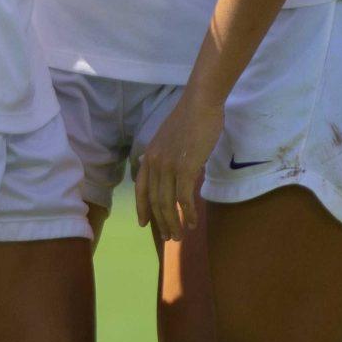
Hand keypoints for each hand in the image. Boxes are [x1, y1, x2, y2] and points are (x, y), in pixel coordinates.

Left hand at [134, 86, 222, 240]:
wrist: (201, 103)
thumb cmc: (190, 118)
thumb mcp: (169, 138)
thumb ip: (164, 155)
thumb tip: (165, 170)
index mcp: (149, 156)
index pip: (140, 188)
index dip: (142, 208)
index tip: (144, 224)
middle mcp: (155, 163)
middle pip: (154, 201)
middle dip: (161, 222)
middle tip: (169, 237)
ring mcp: (169, 166)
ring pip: (167, 204)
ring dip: (173, 223)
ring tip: (179, 235)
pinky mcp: (185, 168)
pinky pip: (184, 198)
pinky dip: (187, 213)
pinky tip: (192, 221)